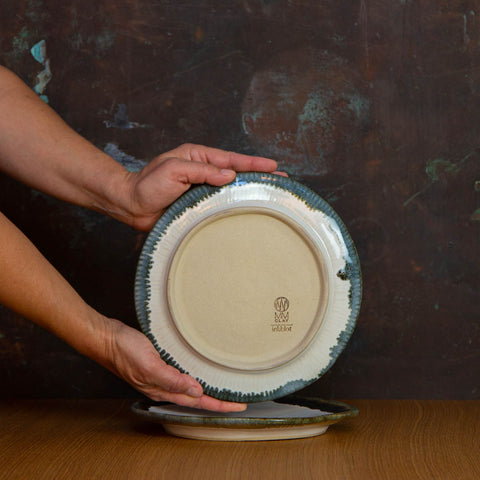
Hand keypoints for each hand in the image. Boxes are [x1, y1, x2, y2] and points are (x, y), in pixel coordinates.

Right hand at [105, 318, 245, 411]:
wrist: (106, 338)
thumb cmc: (124, 351)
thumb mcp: (149, 366)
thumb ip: (172, 380)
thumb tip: (196, 391)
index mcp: (162, 389)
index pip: (197, 401)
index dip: (218, 404)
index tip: (238, 405)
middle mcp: (163, 386)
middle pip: (196, 397)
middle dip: (217, 400)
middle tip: (238, 399)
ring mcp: (160, 375)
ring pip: (189, 387)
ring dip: (207, 389)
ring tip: (223, 388)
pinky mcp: (158, 363)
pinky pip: (181, 374)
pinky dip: (193, 375)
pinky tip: (198, 371)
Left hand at [117, 143, 281, 230]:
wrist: (131, 206)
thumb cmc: (148, 184)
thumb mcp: (174, 170)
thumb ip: (202, 171)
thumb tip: (230, 175)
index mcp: (198, 157)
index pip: (230, 159)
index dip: (252, 163)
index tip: (273, 166)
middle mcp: (203, 172)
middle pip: (236, 173)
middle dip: (258, 176)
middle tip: (280, 179)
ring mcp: (202, 190)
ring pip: (230, 190)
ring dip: (249, 192)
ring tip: (270, 195)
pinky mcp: (198, 207)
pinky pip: (220, 206)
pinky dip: (234, 208)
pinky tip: (247, 212)